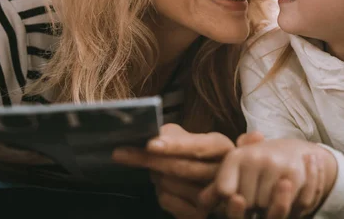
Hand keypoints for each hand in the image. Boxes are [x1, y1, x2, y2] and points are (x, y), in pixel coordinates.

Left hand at [112, 124, 262, 217]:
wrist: (215, 180)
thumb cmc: (196, 154)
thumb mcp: (189, 137)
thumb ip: (173, 133)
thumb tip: (154, 132)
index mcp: (222, 147)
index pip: (197, 146)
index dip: (173, 145)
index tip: (150, 143)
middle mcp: (222, 172)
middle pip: (180, 167)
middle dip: (148, 159)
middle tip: (121, 152)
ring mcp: (213, 197)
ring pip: (171, 185)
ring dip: (154, 175)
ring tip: (154, 168)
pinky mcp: (201, 214)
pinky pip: (168, 202)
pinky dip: (158, 192)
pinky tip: (161, 185)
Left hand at [200, 139, 336, 218]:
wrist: (294, 151)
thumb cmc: (257, 166)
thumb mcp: (236, 172)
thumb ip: (217, 188)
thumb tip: (201, 203)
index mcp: (235, 156)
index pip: (224, 191)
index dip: (232, 199)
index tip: (237, 193)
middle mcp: (253, 156)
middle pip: (245, 202)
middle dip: (252, 204)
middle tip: (259, 189)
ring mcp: (274, 164)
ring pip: (264, 206)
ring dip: (268, 206)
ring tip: (271, 190)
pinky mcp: (293, 173)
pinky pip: (283, 204)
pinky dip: (285, 204)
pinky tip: (285, 191)